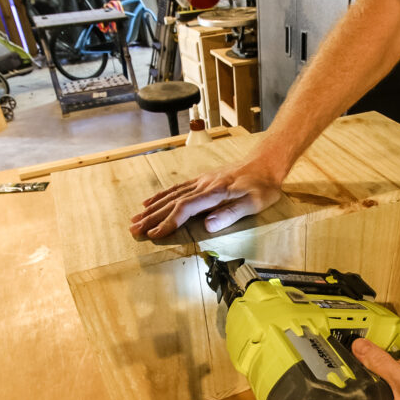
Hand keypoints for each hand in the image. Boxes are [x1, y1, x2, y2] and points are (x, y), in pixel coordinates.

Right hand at [129, 158, 284, 239]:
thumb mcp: (253, 203)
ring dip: (151, 208)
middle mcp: (203, 186)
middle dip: (152, 218)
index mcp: (214, 193)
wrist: (265, 164)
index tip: (154, 235)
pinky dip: (160, 196)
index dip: (168, 223)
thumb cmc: (262, 187)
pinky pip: (176, 188)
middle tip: (134, 230)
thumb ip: (230, 214)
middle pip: (172, 202)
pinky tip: (149, 203)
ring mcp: (200, 182)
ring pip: (170, 196)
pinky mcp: (201, 180)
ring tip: (135, 219)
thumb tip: (207, 225)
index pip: (185, 209)